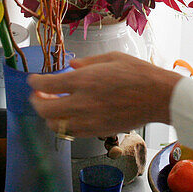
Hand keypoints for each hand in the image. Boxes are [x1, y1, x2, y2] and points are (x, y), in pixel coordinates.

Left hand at [28, 52, 182, 136]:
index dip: (35, 82)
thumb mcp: (111, 57)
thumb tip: (71, 65)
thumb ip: (87, 62)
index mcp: (84, 80)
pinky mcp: (98, 132)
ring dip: (48, 116)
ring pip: (55, 126)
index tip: (33, 80)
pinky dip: (64, 126)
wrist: (159, 97)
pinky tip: (68, 117)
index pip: (46, 85)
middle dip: (36, 101)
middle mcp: (82, 102)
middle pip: (44, 109)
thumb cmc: (139, 74)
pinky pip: (72, 133)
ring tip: (52, 107)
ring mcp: (89, 120)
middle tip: (38, 95)